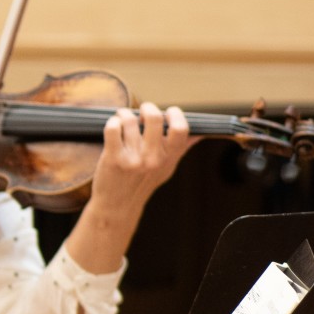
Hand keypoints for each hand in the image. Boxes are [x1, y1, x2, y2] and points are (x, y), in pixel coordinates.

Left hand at [61, 102, 197, 275]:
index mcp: (168, 158)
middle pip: (154, 118)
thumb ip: (181, 149)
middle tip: (143, 111)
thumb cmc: (142, 183)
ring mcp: (133, 159)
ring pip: (130, 120)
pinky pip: (113, 128)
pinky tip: (114, 125)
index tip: (168, 112)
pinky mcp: (113, 159)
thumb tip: (200, 133)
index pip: (181, 129)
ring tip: (124, 118)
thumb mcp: (166, 168)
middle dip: (147, 108)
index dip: (175, 114)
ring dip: (125, 114)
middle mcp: (152, 159)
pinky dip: (113, 121)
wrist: (117, 205)